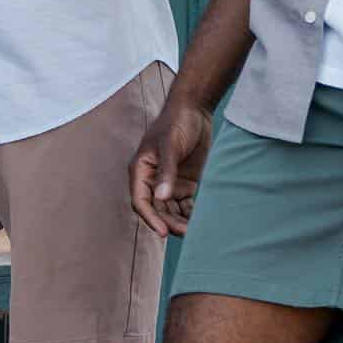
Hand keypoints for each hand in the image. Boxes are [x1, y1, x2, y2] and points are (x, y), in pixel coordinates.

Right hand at [130, 94, 213, 236]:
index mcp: (141, 171)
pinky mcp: (185, 183)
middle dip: (170, 223)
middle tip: (186, 233)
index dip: (151, 218)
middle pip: (158, 210)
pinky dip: (191, 214)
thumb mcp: (170, 145)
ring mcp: (169, 183)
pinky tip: (201, 221)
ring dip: (181, 221)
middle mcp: (153, 181)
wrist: (195, 109)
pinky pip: (186, 205)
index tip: (163, 231)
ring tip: (195, 231)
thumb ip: (167, 171)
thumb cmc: (176, 122)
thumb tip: (161, 198)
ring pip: (172, 211)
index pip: (141, 201)